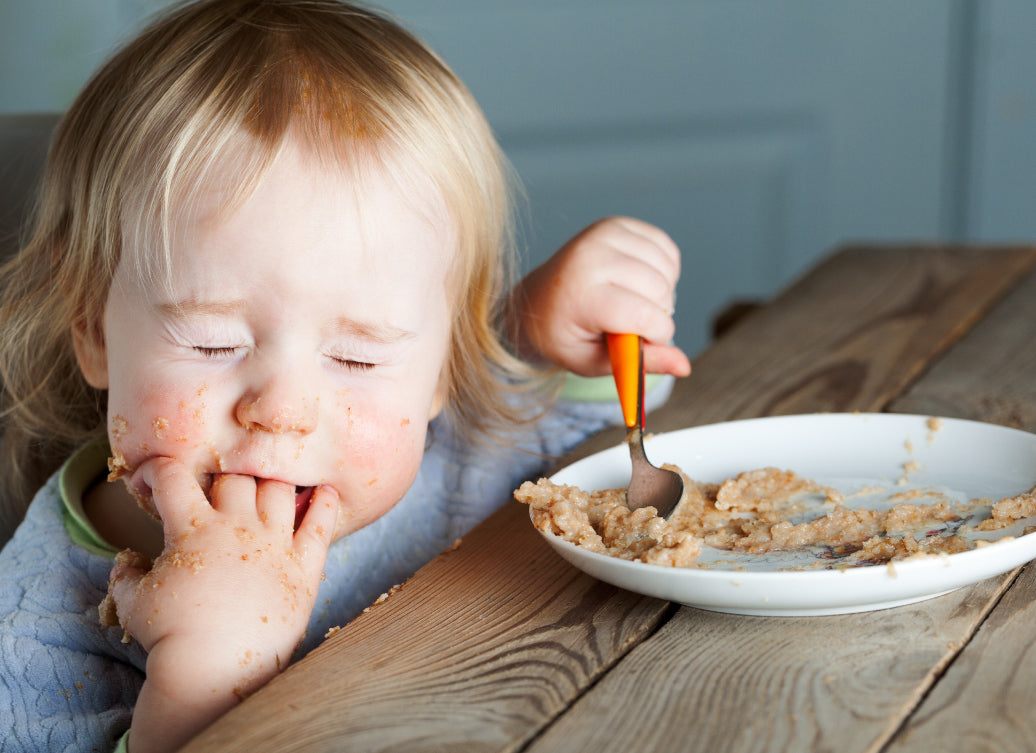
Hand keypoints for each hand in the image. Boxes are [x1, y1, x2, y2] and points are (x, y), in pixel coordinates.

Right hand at [106, 458, 337, 752]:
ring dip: (270, 485)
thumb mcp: (132, 605)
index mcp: (193, 528)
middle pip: (235, 477)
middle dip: (222, 479)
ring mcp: (275, 543)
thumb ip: (125, 576)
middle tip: (218, 495)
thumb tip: (125, 560)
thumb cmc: (170, 638)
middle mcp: (238, 526)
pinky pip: (321, 524)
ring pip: (279, 490)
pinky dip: (325, 503)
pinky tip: (326, 492)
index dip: (159, 470)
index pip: (173, 476)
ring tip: (265, 491)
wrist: (214, 670)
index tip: (156, 480)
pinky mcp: (304, 566)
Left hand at [508, 217, 690, 377]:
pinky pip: (666, 249)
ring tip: (633, 303)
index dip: (656, 336)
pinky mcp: (618, 224)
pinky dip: (664, 271)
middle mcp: (591, 256)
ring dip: (663, 294)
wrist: (537, 301)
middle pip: (660, 291)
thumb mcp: (595, 361)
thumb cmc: (565, 336)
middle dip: (659, 316)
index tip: (640, 343)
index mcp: (580, 294)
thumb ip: (642, 363)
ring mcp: (604, 235)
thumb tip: (685, 367)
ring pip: (667, 270)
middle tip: (630, 324)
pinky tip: (640, 282)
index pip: (644, 315)